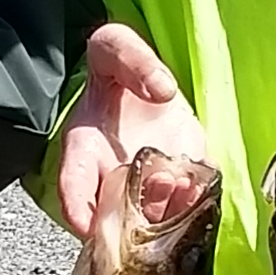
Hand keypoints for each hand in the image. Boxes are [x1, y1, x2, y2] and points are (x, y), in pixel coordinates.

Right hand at [54, 22, 205, 241]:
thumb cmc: (117, 65)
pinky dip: (195, 206)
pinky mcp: (178, 180)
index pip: (72, 185)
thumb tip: (162, 89)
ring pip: (150, 217)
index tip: (87, 227)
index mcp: (84, 147)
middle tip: (155, 193)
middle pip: (111, 215)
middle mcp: (110, 175)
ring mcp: (145, 183)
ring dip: (166, 216)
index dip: (77, 209)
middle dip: (129, 220)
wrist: (142, 77)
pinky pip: (185, 204)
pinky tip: (203, 191)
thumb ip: (135, 61)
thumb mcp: (115, 47)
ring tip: (184, 189)